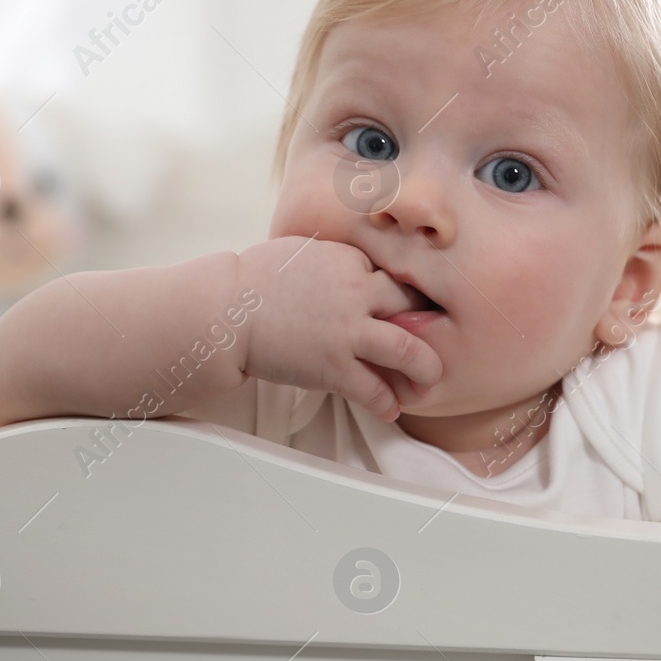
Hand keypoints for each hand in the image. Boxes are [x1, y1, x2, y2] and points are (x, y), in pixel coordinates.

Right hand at [236, 236, 442, 421]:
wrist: (225, 309)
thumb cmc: (255, 280)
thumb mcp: (304, 251)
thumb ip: (338, 260)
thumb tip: (358, 268)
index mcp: (350, 259)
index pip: (393, 277)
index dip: (400, 297)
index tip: (405, 312)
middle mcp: (356, 292)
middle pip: (413, 307)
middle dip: (428, 326)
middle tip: (435, 343)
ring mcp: (346, 330)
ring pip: (407, 349)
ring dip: (425, 368)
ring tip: (428, 381)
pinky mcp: (331, 366)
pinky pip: (373, 388)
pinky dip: (387, 402)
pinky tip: (391, 409)